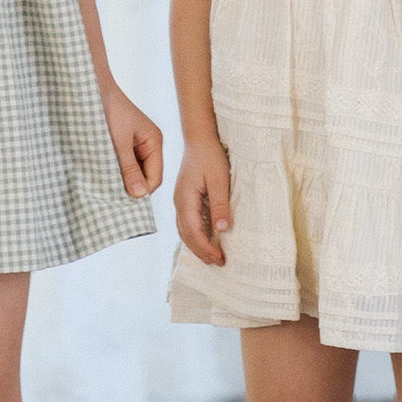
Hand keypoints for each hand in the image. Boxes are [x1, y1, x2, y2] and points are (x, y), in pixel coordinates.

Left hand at [104, 85, 164, 197]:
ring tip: (105, 183)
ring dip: (121, 178)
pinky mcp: (121, 144)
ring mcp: (135, 144)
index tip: (122, 201)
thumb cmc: (108, 110)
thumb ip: (129, 168)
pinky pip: (123, 164)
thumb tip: (140, 195)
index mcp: (154, 141)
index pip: (155, 177)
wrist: (91, 89)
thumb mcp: (118, 142)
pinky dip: (114, 171)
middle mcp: (148, 144)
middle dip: (131, 186)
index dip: (142, 190)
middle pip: (145, 176)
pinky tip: (102, 173)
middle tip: (111, 195)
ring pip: (133, 172)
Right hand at [174, 137, 232, 265]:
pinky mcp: (186, 198)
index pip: (194, 232)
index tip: (220, 259)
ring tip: (213, 256)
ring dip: (198, 245)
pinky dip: (197, 234)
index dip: (206, 248)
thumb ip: (220, 204)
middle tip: (218, 263)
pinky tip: (208, 238)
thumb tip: (222, 230)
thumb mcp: (219, 180)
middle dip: (201, 252)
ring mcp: (181, 201)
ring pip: (185, 230)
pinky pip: (188, 222)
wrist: (200, 138)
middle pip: (187, 235)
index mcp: (185, 200)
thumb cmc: (210, 156)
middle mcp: (179, 203)